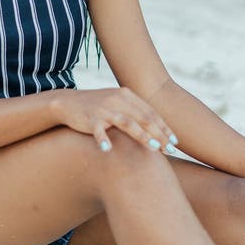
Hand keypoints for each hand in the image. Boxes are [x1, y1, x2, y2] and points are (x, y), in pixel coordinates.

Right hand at [54, 86, 177, 154]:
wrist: (68, 103)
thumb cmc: (97, 107)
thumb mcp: (117, 104)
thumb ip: (135, 113)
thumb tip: (158, 130)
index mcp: (126, 95)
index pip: (151, 112)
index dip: (164, 127)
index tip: (175, 142)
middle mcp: (117, 99)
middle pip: (143, 118)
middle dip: (160, 135)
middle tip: (171, 150)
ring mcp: (104, 108)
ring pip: (127, 123)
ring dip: (143, 136)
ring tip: (155, 149)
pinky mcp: (90, 118)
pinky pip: (99, 131)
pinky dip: (104, 140)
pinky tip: (109, 150)